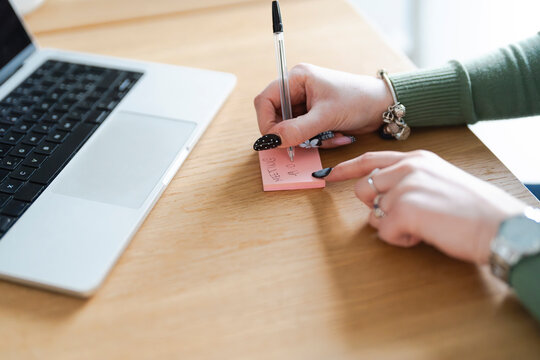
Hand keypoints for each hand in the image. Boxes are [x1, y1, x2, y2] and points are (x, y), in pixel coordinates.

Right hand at [253, 63, 391, 148]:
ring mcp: (305, 104)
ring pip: (290, 130)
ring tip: (331, 136)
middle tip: (306, 142)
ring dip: (308, 139)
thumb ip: (297, 129)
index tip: (274, 141)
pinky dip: (318, 140)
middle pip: (276, 118)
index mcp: (296, 79)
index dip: (265, 122)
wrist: (383, 106)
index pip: (265, 100)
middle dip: (291, 134)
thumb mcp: (326, 116)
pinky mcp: (314, 117)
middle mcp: (297, 90)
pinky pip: (304, 134)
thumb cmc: (358, 100)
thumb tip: (272, 141)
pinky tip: (337, 135)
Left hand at [319, 150, 525, 263]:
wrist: (499, 225)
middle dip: (376, 208)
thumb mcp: (438, 181)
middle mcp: (407, 167)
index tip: (327, 175)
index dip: (345, 168)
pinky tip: (425, 233)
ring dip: (393, 225)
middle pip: (363, 189)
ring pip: (373, 213)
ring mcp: (404, 186)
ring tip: (423, 224)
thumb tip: (380, 196)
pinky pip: (384, 232)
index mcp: (416, 158)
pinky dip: (401, 239)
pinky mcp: (404, 209)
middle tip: (406, 216)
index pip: (370, 159)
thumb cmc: (473, 209)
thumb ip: (407, 181)